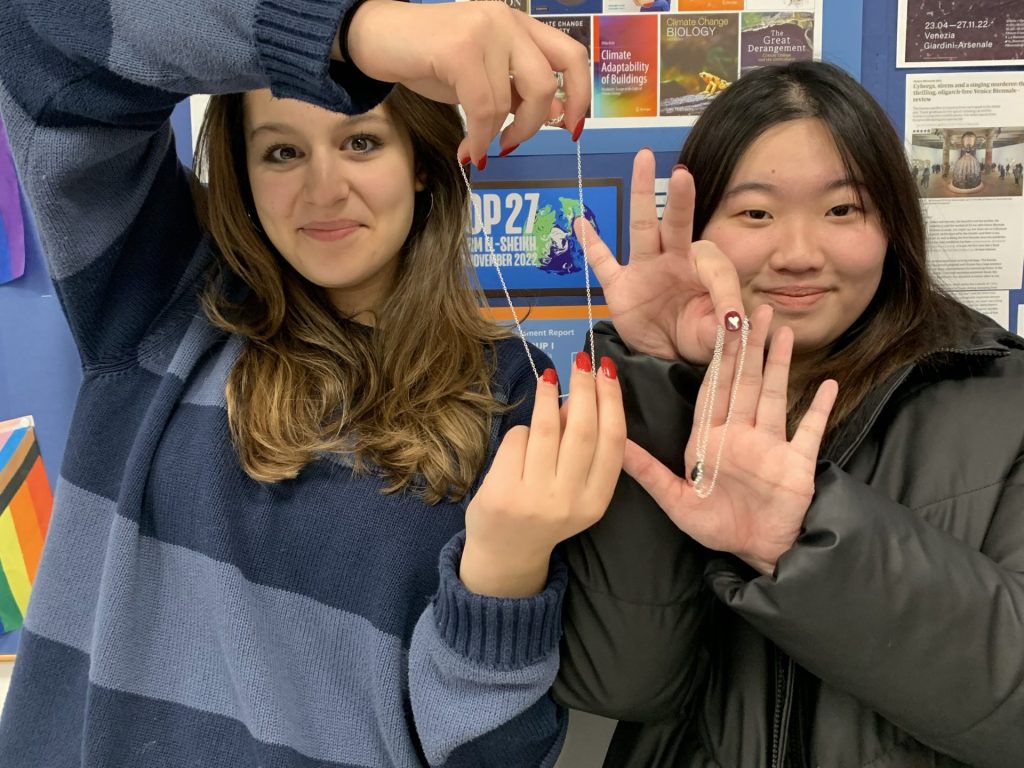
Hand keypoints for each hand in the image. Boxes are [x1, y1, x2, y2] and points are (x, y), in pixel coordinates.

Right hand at [340, 1, 588, 166]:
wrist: (376, 38)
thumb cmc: (428, 60)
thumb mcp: (482, 78)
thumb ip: (517, 91)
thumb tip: (556, 116)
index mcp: (519, 25)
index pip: (571, 56)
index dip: (581, 96)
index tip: (572, 129)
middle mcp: (508, 20)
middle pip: (548, 83)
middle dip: (535, 126)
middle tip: (511, 145)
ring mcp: (485, 29)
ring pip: (512, 100)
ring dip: (498, 136)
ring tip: (480, 147)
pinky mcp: (461, 47)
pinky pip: (483, 107)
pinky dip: (479, 137)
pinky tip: (468, 149)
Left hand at [461, 354, 624, 596]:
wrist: (507, 554)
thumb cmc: (546, 512)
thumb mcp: (575, 488)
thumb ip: (580, 448)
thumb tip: (579, 396)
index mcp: (595, 501)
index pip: (612, 442)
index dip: (612, 402)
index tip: (607, 371)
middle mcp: (568, 501)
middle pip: (582, 431)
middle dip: (584, 389)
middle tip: (581, 361)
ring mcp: (533, 499)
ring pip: (546, 431)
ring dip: (549, 398)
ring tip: (550, 378)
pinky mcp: (502, 494)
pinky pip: (516, 442)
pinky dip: (522, 431)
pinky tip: (524, 434)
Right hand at [576, 149, 744, 363]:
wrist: (667, 356)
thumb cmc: (696, 336)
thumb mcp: (716, 336)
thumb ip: (724, 327)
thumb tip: (733, 326)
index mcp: (705, 270)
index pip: (717, 271)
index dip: (727, 295)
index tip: (732, 323)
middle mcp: (676, 260)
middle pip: (679, 224)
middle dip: (681, 200)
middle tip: (682, 175)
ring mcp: (645, 269)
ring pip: (642, 229)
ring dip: (641, 195)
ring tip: (642, 160)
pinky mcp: (620, 286)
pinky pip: (603, 263)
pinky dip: (592, 244)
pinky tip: (580, 222)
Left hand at [621, 305, 837, 575]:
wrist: (757, 554)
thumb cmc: (716, 527)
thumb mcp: (675, 500)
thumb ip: (647, 471)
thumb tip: (614, 443)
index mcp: (711, 439)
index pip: (713, 390)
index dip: (716, 359)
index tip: (718, 327)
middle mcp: (741, 434)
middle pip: (745, 382)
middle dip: (748, 347)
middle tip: (754, 309)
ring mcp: (771, 445)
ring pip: (775, 394)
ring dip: (779, 363)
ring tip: (783, 330)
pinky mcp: (797, 462)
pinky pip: (810, 429)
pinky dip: (820, 408)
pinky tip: (830, 383)